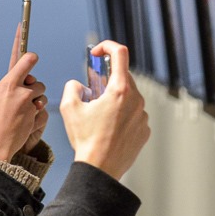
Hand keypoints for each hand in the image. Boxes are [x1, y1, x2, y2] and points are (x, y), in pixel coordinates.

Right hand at [9, 24, 47, 155]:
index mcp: (8, 85)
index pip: (25, 62)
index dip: (30, 57)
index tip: (33, 56)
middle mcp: (22, 95)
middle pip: (37, 83)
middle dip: (32, 87)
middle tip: (23, 94)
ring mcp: (30, 109)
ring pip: (41, 98)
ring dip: (35, 101)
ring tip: (22, 109)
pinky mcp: (35, 122)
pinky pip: (41, 113)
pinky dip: (35, 115)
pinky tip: (24, 121)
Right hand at [58, 41, 149, 179]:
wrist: (100, 169)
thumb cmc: (85, 140)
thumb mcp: (69, 108)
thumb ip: (72, 87)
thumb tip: (79, 85)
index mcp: (120, 90)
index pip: (120, 53)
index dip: (107, 46)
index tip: (97, 53)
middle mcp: (137, 100)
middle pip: (124, 77)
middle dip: (108, 79)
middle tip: (93, 90)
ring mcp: (143, 116)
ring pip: (130, 97)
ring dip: (115, 99)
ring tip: (99, 115)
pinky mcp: (145, 130)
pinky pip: (134, 115)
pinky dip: (122, 115)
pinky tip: (109, 129)